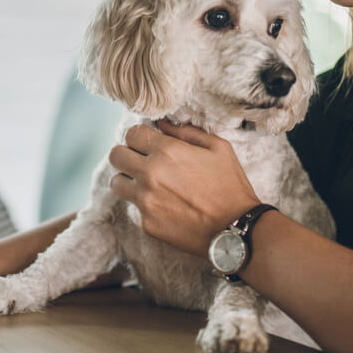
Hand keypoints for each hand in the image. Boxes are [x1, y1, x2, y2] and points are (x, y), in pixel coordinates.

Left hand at [108, 120, 259, 256]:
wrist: (237, 228)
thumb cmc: (230, 186)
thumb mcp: (218, 148)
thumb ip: (186, 132)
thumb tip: (162, 124)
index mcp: (167, 151)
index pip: (131, 134)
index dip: (140, 137)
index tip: (148, 143)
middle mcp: (150, 174)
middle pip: (116, 156)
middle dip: (127, 155)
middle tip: (141, 161)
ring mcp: (146, 200)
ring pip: (116, 183)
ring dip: (128, 180)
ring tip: (145, 183)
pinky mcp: (147, 223)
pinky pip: (133, 207)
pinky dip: (144, 205)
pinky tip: (164, 206)